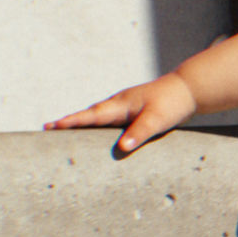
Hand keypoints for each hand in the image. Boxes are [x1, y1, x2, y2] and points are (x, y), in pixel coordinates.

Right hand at [44, 73, 196, 154]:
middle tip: (47, 128)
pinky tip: (96, 130)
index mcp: (121, 104)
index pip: (91, 115)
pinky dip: (97, 123)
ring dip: (81, 121)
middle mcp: (120, 103)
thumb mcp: (157, 120)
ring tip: (62, 129)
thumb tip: (123, 147)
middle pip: (89, 114)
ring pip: (98, 115)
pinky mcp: (134, 110)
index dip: (72, 122)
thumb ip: (140, 132)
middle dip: (69, 121)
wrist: (190, 89)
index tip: (52, 126)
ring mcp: (126, 106)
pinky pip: (110, 118)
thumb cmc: (173, 103)